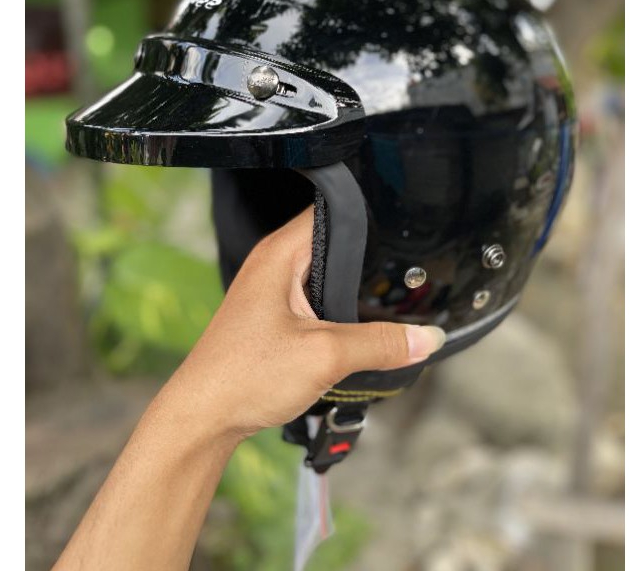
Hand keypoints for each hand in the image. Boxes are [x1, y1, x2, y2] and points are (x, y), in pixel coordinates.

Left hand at [166, 205, 446, 439]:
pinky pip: (315, 300)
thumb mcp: (325, 356)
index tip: (401, 227)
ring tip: (381, 304)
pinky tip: (353, 330)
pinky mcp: (272, 316)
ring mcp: (271, 291)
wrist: (204, 419)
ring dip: (350, 289)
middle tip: (400, 275)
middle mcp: (273, 265)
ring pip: (325, 275)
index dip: (368, 214)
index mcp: (280, 254)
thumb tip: (425, 337)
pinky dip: (336, 311)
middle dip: (367, 259)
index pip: (331, 210)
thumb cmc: (242, 377)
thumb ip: (381, 343)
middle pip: (333, 243)